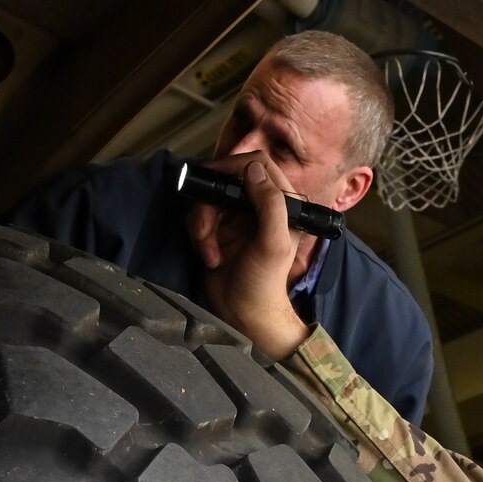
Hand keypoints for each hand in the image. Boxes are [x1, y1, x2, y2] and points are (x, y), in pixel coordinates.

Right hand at [187, 151, 311, 358]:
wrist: (244, 315)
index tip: (214, 179)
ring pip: (208, 200)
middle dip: (210, 206)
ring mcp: (237, 218)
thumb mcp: (274, 243)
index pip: (258, 165)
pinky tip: (210, 258)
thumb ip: (270, 205)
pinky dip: (200, 238)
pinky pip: (199, 218)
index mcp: (282, 203)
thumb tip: (253, 169)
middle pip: (225, 181)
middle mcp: (260, 206)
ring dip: (203, 227)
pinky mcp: (218, 231)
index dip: (234, 166)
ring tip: (210, 254)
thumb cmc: (265, 284)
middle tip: (206, 229)